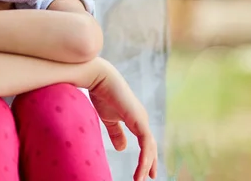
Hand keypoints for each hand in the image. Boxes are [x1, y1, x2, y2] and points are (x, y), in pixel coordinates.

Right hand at [89, 59, 157, 180]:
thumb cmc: (102, 95)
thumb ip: (116, 133)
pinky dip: (144, 158)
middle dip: (151, 163)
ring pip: (149, 147)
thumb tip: (122, 148)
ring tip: (140, 179)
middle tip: (149, 177)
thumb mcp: (109, 119)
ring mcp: (142, 119)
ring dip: (146, 164)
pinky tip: (140, 169)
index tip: (144, 173)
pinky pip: (146, 143)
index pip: (145, 142)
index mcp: (136, 119)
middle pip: (150, 146)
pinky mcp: (139, 120)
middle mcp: (141, 119)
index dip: (146, 157)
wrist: (99, 79)